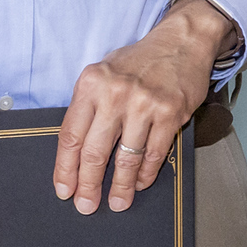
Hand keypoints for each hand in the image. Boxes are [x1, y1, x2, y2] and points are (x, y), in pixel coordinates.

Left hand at [57, 0, 230, 214]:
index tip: (64, 189)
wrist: (181, 42)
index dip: (65, 168)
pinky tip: (141, 182)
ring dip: (121, 186)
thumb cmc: (139, 61)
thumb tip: (76, 152)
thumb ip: (88, 106)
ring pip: (126, 158)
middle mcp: (114, 94)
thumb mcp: (103, 73)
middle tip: (86, 205)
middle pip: (94, 152)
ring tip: (117, 202)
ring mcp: (144, 104)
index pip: (70, 135)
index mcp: (91, 84)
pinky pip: (154, 153)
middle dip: (88, 185)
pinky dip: (146, 173)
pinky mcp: (170, 113)